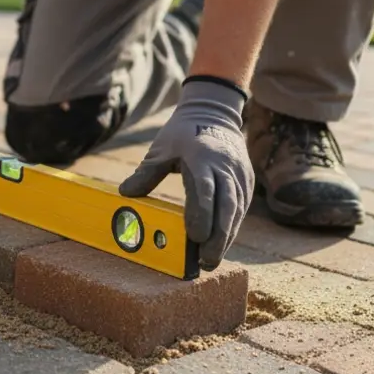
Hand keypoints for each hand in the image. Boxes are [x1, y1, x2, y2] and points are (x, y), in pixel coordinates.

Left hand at [118, 79, 253, 268]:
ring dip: (226, 237)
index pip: (204, 190)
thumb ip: (146, 173)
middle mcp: (225, 167)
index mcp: (202, 157)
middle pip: (227, 206)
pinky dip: (232, 227)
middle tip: (206, 261)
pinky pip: (241, 208)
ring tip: (211, 259)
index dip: (201, 215)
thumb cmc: (183, 133)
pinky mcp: (247, 180)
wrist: (214, 112)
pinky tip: (221, 244)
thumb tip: (126, 194)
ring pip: (237, 210)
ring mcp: (239, 174)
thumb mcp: (161, 148)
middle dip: (218, 236)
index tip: (194, 237)